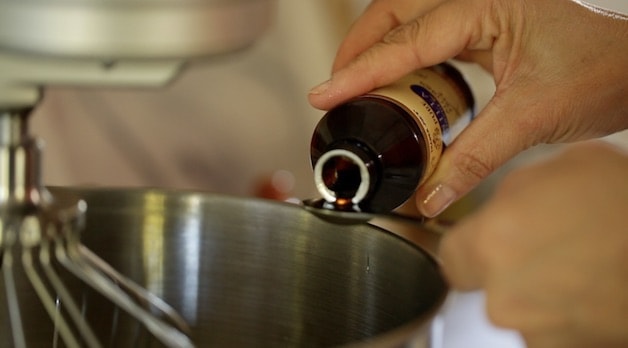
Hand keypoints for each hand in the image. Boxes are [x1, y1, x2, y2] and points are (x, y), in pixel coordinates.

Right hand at [308, 0, 627, 216]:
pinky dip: (409, 60)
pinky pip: (434, 38)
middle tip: (334, 87)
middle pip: (396, 13)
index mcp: (484, 5)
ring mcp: (484, 11)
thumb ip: (475, 156)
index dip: (359, 71)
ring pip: (412, 21)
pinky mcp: (491, 27)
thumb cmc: (610, 64)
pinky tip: (405, 87)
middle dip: (359, 48)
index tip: (324, 94)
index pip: (405, 41)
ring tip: (359, 87)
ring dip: (381, 51)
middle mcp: (477, 0)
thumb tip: (433, 193)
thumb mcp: (534, 114)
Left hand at [439, 140, 627, 347]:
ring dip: (533, 290)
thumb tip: (498, 209)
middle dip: (500, 268)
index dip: (468, 244)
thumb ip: (511, 193)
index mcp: (492, 244)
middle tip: (537, 247)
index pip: (450, 254)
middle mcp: (504, 297)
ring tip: (573, 264)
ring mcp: (535, 330)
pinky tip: (586, 286)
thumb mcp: (562, 169)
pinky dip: (559, 311)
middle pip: (481, 286)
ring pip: (515, 308)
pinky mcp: (564, 347)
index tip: (481, 239)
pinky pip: (547, 327)